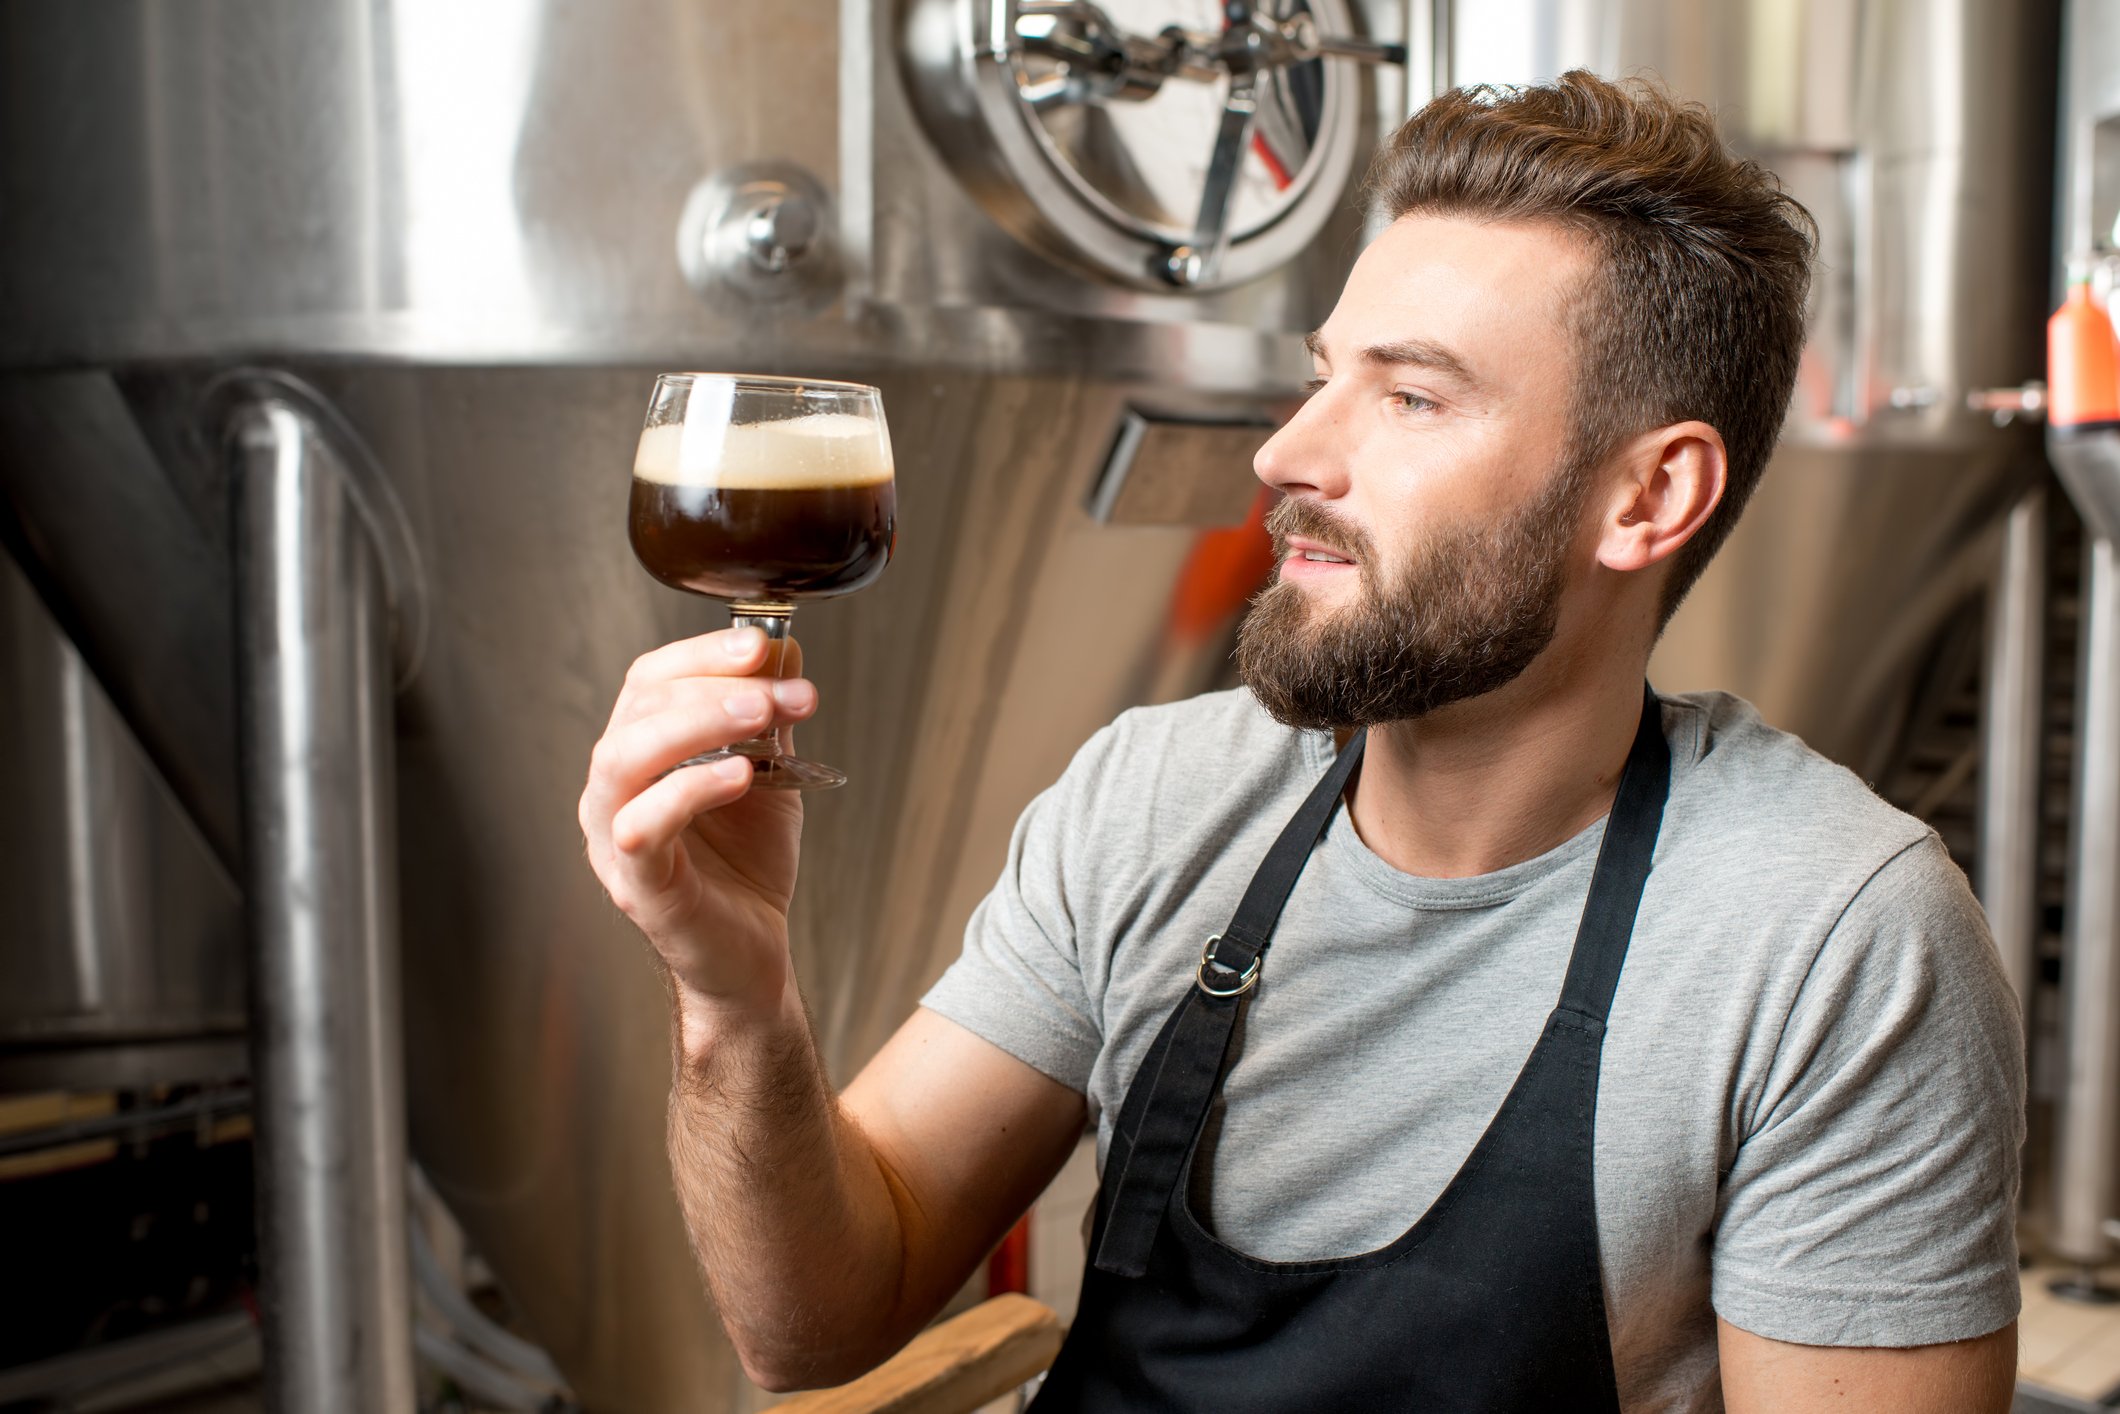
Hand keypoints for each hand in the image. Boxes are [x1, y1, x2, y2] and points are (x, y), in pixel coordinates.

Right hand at [579, 627, 817, 1016]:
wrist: (754, 952)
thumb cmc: (747, 863)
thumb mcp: (770, 773)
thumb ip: (769, 716)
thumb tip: (784, 645)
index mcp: (639, 756)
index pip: (648, 681)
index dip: (700, 653)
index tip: (761, 643)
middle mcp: (613, 790)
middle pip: (638, 710)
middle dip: (714, 687)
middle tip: (779, 689)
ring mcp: (614, 838)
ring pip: (625, 759)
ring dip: (696, 723)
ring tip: (760, 715)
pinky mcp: (636, 885)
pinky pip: (642, 828)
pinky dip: (688, 790)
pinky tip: (739, 775)